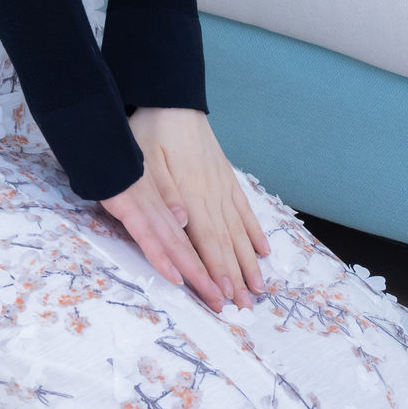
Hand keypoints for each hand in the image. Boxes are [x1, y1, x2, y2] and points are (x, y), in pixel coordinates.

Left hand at [98, 108, 271, 312]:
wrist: (173, 99)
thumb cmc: (151, 130)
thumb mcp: (144, 159)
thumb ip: (162, 192)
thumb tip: (181, 223)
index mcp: (190, 195)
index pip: (205, 242)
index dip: (214, 271)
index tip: (223, 297)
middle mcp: (211, 195)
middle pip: (225, 244)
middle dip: (235, 278)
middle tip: (245, 309)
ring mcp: (223, 187)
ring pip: (239, 232)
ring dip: (248, 262)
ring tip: (259, 289)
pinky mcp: (227, 178)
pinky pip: (244, 210)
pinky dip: (254, 233)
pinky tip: (263, 251)